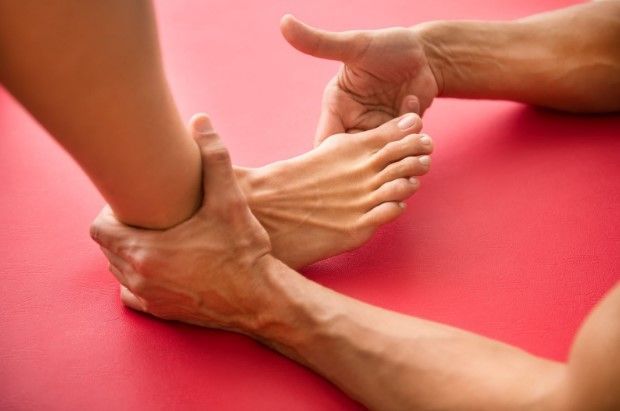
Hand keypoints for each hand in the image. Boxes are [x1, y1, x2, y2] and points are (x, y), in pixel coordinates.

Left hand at [89, 114, 271, 330]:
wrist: (262, 298)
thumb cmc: (244, 251)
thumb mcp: (231, 201)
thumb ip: (214, 158)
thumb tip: (201, 121)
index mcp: (145, 251)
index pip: (99, 229)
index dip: (111, 213)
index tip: (132, 204)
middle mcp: (140, 278)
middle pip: (108, 249)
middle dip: (121, 232)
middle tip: (146, 217)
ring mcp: (150, 298)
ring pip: (118, 272)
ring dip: (128, 254)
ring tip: (153, 238)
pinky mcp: (163, 313)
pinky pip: (132, 295)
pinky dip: (138, 279)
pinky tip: (160, 266)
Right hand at [280, 15, 438, 145]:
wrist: (426, 53)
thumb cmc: (388, 45)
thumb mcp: (354, 46)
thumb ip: (319, 42)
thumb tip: (284, 22)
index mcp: (335, 106)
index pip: (325, 143)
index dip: (331, 159)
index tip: (346, 159)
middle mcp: (354, 122)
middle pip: (352, 158)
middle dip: (368, 154)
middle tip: (384, 136)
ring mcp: (377, 130)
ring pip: (378, 157)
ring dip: (391, 142)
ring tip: (401, 113)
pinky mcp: (399, 135)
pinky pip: (401, 147)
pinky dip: (409, 130)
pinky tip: (412, 100)